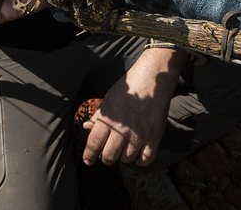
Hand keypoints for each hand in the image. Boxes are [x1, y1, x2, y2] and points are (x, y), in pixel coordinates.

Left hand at [82, 48, 185, 166]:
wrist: (151, 80)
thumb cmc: (127, 90)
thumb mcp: (108, 100)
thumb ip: (98, 117)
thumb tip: (86, 127)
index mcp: (108, 119)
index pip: (94, 144)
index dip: (89, 155)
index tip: (88, 161)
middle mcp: (122, 129)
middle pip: (109, 156)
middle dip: (106, 158)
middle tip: (107, 154)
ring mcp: (139, 134)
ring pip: (127, 159)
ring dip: (123, 157)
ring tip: (124, 148)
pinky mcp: (154, 137)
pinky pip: (145, 159)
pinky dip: (140, 160)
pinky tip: (137, 155)